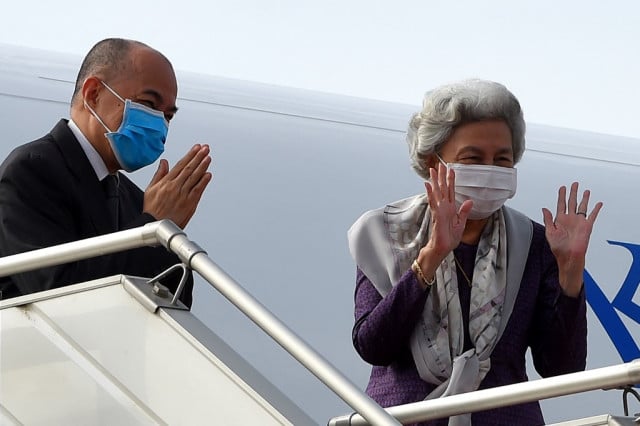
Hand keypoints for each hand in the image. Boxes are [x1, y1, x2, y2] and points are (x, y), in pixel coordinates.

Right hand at [143, 144, 212, 228]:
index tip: (197, 148)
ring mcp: (184, 195)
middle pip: (189, 169)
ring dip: (203, 166)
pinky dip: (203, 182)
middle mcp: (176, 187)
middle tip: (206, 148)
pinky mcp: (190, 204)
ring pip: (195, 178)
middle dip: (198, 157)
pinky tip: (208, 175)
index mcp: (166, 182)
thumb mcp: (150, 189)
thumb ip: (159, 174)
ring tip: (208, 157)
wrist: (156, 225)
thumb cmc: (152, 209)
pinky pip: (198, 190)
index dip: (190, 155)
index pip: (181, 165)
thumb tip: (164, 162)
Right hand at [417, 162, 472, 276]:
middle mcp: (444, 207)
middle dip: (441, 176)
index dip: (451, 180)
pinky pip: (433, 202)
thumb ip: (464, 212)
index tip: (451, 169)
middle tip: (439, 163)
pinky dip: (430, 193)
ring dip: (435, 181)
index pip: (451, 191)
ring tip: (432, 170)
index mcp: (451, 208)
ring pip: (437, 192)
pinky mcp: (437, 215)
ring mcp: (439, 210)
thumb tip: (470, 200)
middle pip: (443, 188)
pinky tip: (428, 184)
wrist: (442, 249)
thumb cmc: (449, 239)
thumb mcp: (461, 224)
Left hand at [542, 182, 602, 296]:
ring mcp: (579, 222)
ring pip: (582, 206)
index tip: (562, 187)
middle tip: (574, 184)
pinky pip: (592, 215)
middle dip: (573, 193)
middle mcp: (570, 219)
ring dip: (584, 198)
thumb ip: (548, 219)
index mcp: (560, 220)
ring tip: (586, 190)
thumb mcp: (550, 232)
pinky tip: (598, 203)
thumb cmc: (559, 248)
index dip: (561, 195)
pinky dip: (595, 209)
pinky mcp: (587, 226)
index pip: (561, 204)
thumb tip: (544, 209)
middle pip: (572, 202)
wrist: (569, 257)